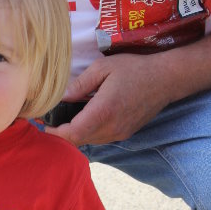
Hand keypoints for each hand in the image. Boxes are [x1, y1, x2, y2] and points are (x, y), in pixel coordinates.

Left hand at [46, 53, 170, 146]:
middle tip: (51, 121)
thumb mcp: (102, 68)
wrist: (166, 79)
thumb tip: (61, 97)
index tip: (44, 126)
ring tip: (67, 119)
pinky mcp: (124, 134)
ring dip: (76, 133)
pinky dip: (89, 132)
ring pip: (89, 141)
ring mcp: (119, 134)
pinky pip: (100, 138)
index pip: (72, 134)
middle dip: (63, 134)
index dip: (55, 133)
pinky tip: (87, 117)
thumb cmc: (134, 69)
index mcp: (102, 112)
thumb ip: (79, 85)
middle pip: (78, 141)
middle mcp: (110, 128)